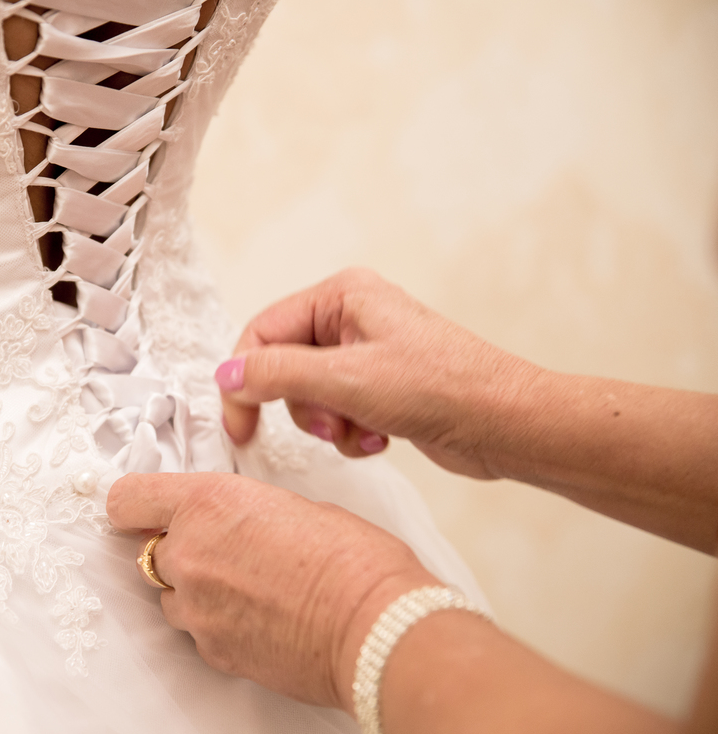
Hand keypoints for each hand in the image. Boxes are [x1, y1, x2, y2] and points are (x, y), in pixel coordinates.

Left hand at [106, 472, 438, 711]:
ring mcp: (196, 608)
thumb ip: (240, 512)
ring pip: (173, 596)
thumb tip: (232, 526)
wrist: (375, 627)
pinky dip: (221, 625)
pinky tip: (262, 617)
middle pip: (152, 552)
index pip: (128, 500)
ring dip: (198, 591)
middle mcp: (189, 554)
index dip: (135, 507)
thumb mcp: (289, 506)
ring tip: (252, 589)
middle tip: (229, 553)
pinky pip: (199, 632)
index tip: (142, 512)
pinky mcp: (212, 650)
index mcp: (206, 503)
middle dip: (183, 551)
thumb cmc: (353, 562)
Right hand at [217, 268, 541, 479]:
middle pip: (283, 365)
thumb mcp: (345, 380)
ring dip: (328, 424)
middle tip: (327, 429)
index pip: (262, 332)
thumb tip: (226, 376)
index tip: (239, 425)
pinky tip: (381, 438)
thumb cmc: (442, 388)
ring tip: (361, 432)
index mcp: (342, 295)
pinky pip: (337, 412)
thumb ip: (276, 375)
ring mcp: (367, 353)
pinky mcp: (381, 387)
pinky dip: (350, 433)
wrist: (507, 425)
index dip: (245, 380)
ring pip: (308, 395)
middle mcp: (352, 317)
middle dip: (301, 407)